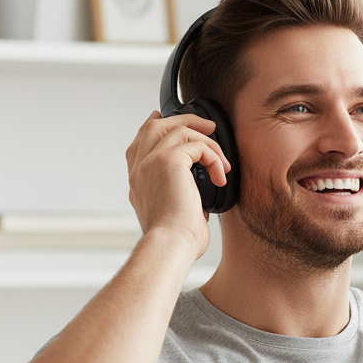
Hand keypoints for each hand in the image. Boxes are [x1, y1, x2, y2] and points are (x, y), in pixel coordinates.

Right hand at [125, 110, 230, 257]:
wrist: (171, 245)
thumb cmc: (177, 240)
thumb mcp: (176, 214)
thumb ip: (181, 196)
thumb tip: (201, 194)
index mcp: (139, 182)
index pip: (139, 144)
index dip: (152, 126)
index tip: (162, 117)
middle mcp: (140, 170)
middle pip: (154, 127)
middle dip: (183, 120)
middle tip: (208, 126)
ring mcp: (150, 162)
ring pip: (177, 129)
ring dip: (206, 141)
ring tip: (223, 161)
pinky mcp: (168, 161)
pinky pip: (196, 145)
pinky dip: (213, 157)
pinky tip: (220, 176)